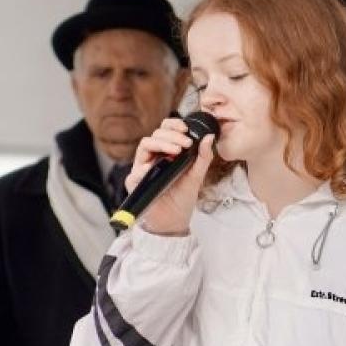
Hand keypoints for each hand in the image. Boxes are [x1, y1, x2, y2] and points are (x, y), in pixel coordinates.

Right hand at [126, 119, 215, 235]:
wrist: (174, 221)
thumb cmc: (182, 197)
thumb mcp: (197, 175)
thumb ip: (203, 157)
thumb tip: (210, 136)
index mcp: (166, 152)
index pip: (165, 130)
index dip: (173, 124)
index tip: (186, 129)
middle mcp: (153, 157)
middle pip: (155, 135)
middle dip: (171, 135)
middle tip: (186, 143)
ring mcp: (142, 168)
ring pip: (144, 146)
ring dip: (160, 144)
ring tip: (176, 151)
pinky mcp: (135, 183)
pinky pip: (135, 172)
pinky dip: (144, 168)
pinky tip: (154, 168)